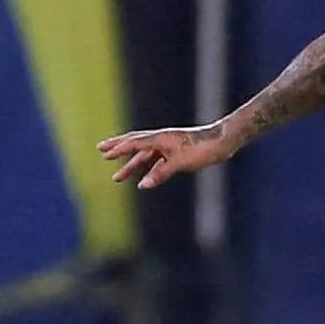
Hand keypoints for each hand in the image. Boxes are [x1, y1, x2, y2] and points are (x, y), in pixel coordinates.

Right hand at [97, 123, 232, 188]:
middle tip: (101, 151)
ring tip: (117, 177)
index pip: (134, 143)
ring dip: (131, 165)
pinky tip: (143, 179)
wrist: (222, 142)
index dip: (119, 148)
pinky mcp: (177, 152)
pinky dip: (148, 169)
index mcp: (160, 138)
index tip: (104, 153)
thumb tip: (142, 185)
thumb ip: (160, 174)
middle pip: (135, 143)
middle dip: (118, 148)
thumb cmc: (202, 149)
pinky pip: (157, 161)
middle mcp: (162, 140)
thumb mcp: (180, 163)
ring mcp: (169, 146)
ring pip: (145, 155)